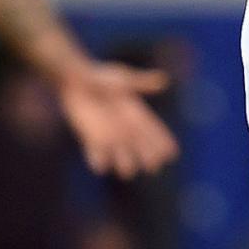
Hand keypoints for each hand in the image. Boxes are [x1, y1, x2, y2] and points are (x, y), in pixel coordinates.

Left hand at [57, 61, 179, 179]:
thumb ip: (141, 82)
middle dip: (148, 158)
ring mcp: (109, 136)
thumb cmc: (101, 76)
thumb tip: (164, 80)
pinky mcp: (91, 138)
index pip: (154, 132)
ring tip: (127, 172)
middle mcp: (126, 129)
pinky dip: (97, 160)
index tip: (172, 153)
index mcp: (137, 115)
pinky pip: (96, 154)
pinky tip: (99, 166)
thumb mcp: (124, 79)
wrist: (76, 81)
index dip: (163, 142)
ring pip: (122, 156)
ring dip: (124, 164)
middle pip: (142, 148)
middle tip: (153, 167)